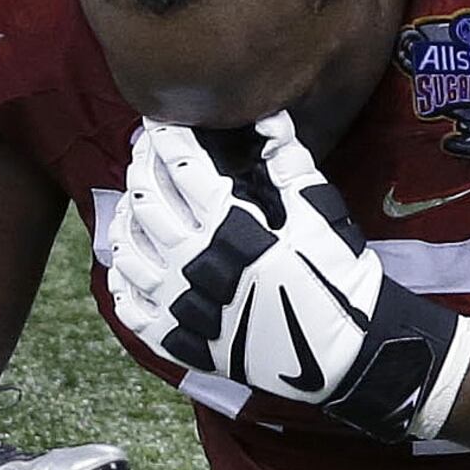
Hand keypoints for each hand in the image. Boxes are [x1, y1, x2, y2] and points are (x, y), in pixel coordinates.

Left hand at [98, 116, 469, 440]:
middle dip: (142, 168)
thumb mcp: (320, 214)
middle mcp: (196, 265)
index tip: (161, 123)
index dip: (167, 138)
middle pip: (148, 203)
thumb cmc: (338, 277)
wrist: (347, 352)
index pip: (182, 168)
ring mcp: (182, 306)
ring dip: (125, 218)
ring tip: (133, 202)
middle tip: (144, 154)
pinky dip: (122, 280)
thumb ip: (289, 163)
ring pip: (128, 251)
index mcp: (231, 228)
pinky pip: (129, 308)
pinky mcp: (180, 342)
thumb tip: (268, 117)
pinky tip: (129, 261)